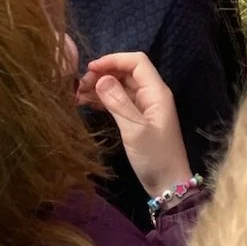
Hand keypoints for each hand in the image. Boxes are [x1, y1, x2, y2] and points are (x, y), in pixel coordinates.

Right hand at [76, 51, 191, 200]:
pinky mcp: (138, 120)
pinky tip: (87, 103)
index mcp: (157, 92)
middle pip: (127, 73)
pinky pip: (120, 102)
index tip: (90, 68)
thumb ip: (118, 103)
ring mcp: (145, 108)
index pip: (137, 62)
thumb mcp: (135, 130)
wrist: (169, 185)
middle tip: (79, 86)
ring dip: (101, 87)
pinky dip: (104, 100)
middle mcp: (152, 95)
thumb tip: (101, 78)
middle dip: (104, 73)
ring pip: (121, 87)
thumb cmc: (155, 157)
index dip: (114, 60)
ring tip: (77, 95)